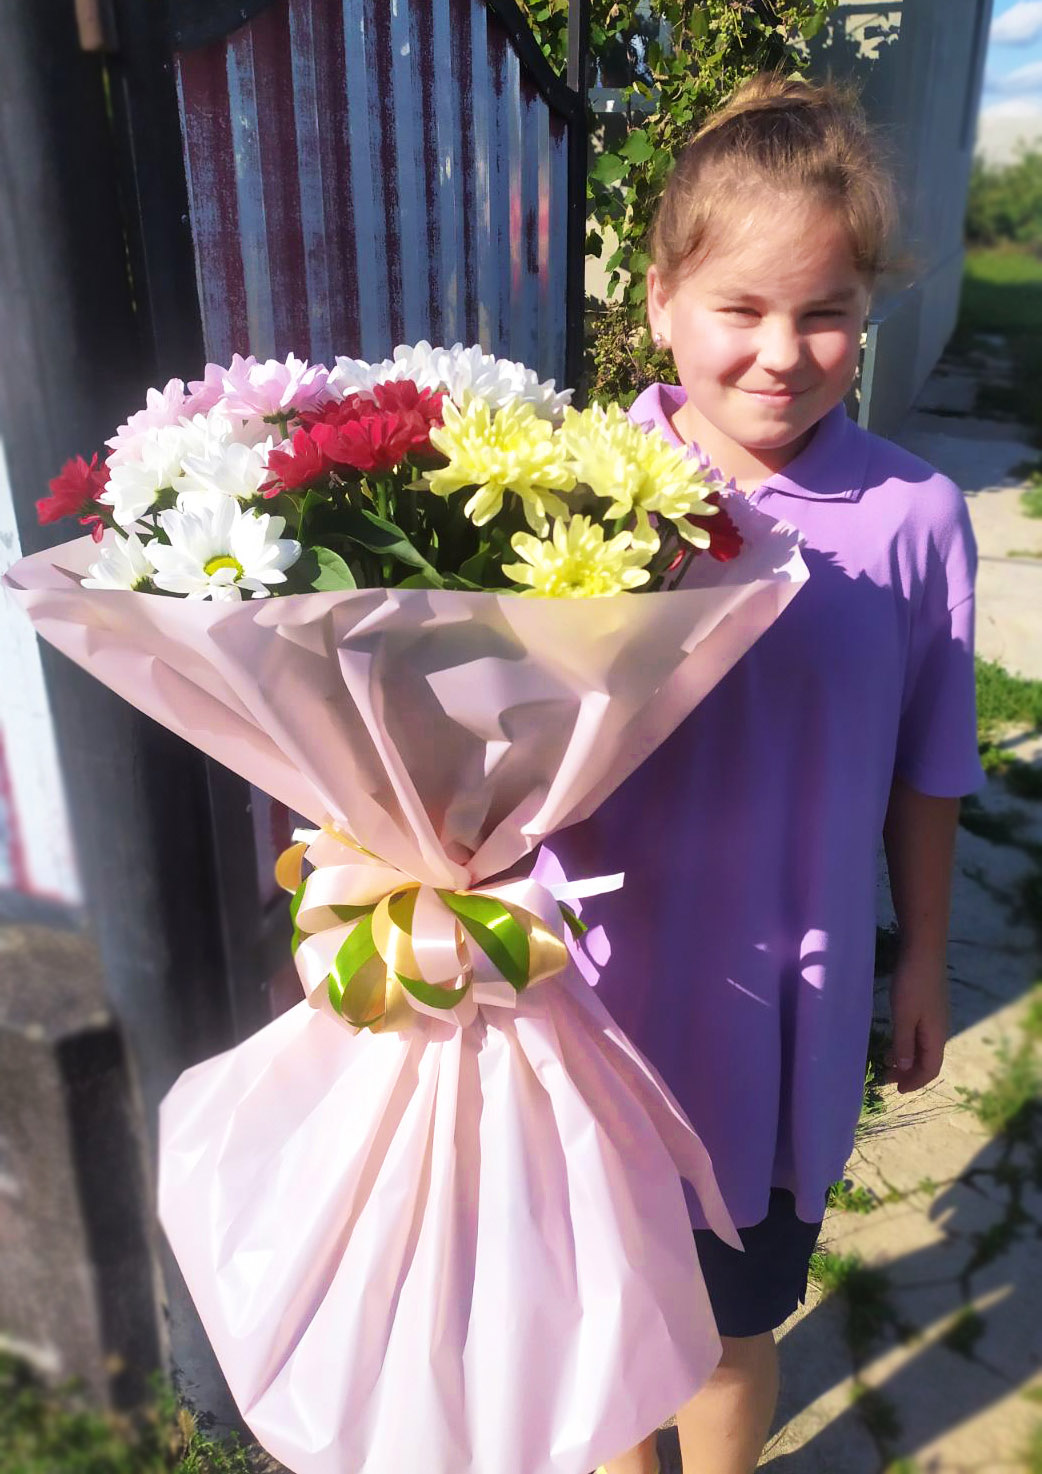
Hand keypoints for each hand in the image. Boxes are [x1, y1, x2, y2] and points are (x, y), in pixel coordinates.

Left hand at [883, 955, 949, 1092]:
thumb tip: (905, 1069)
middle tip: (887, 1080)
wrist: (924, 950)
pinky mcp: (929, 1006)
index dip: (915, 1082)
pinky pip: (921, 1034)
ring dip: (908, 1059)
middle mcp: (940, 1030)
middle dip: (910, 1073)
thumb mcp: (904, 1016)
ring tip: (888, 1064)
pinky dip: (908, 1044)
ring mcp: (936, 1017)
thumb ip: (904, 1044)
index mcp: (936, 1036)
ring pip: (924, 1047)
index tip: (896, 1090)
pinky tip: (896, 1040)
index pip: (930, 1069)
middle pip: (929, 1060)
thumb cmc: (912, 983)